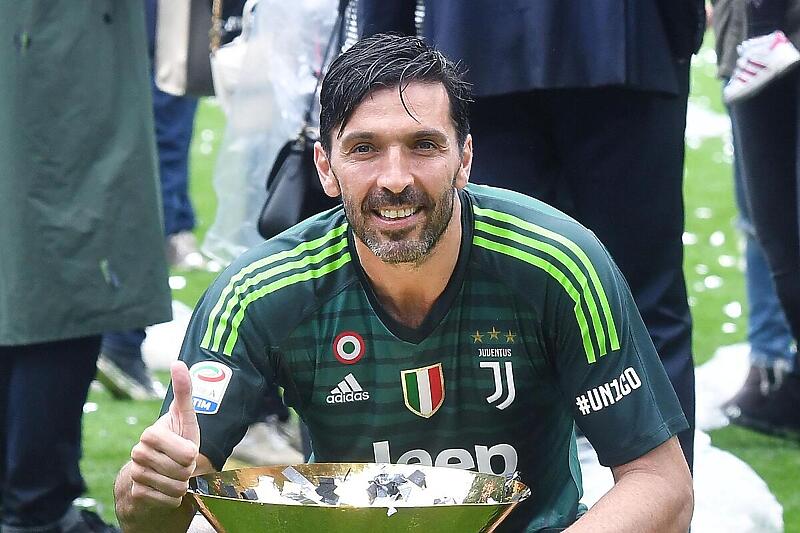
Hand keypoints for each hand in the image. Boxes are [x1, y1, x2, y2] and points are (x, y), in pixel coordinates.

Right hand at [128, 361, 200, 507]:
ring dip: (182, 485)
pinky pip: (168, 501)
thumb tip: (178, 362)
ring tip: (175, 476)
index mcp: (150, 433)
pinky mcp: (136, 494)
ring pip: (176, 487)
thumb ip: (184, 391)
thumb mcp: (185, 417)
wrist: (156, 472)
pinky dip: (174, 499)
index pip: (186, 453)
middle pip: (182, 471)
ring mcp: (135, 474)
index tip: (187, 450)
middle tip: (181, 464)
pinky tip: (166, 489)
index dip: (191, 454)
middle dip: (188, 470)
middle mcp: (138, 453)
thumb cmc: (177, 441)